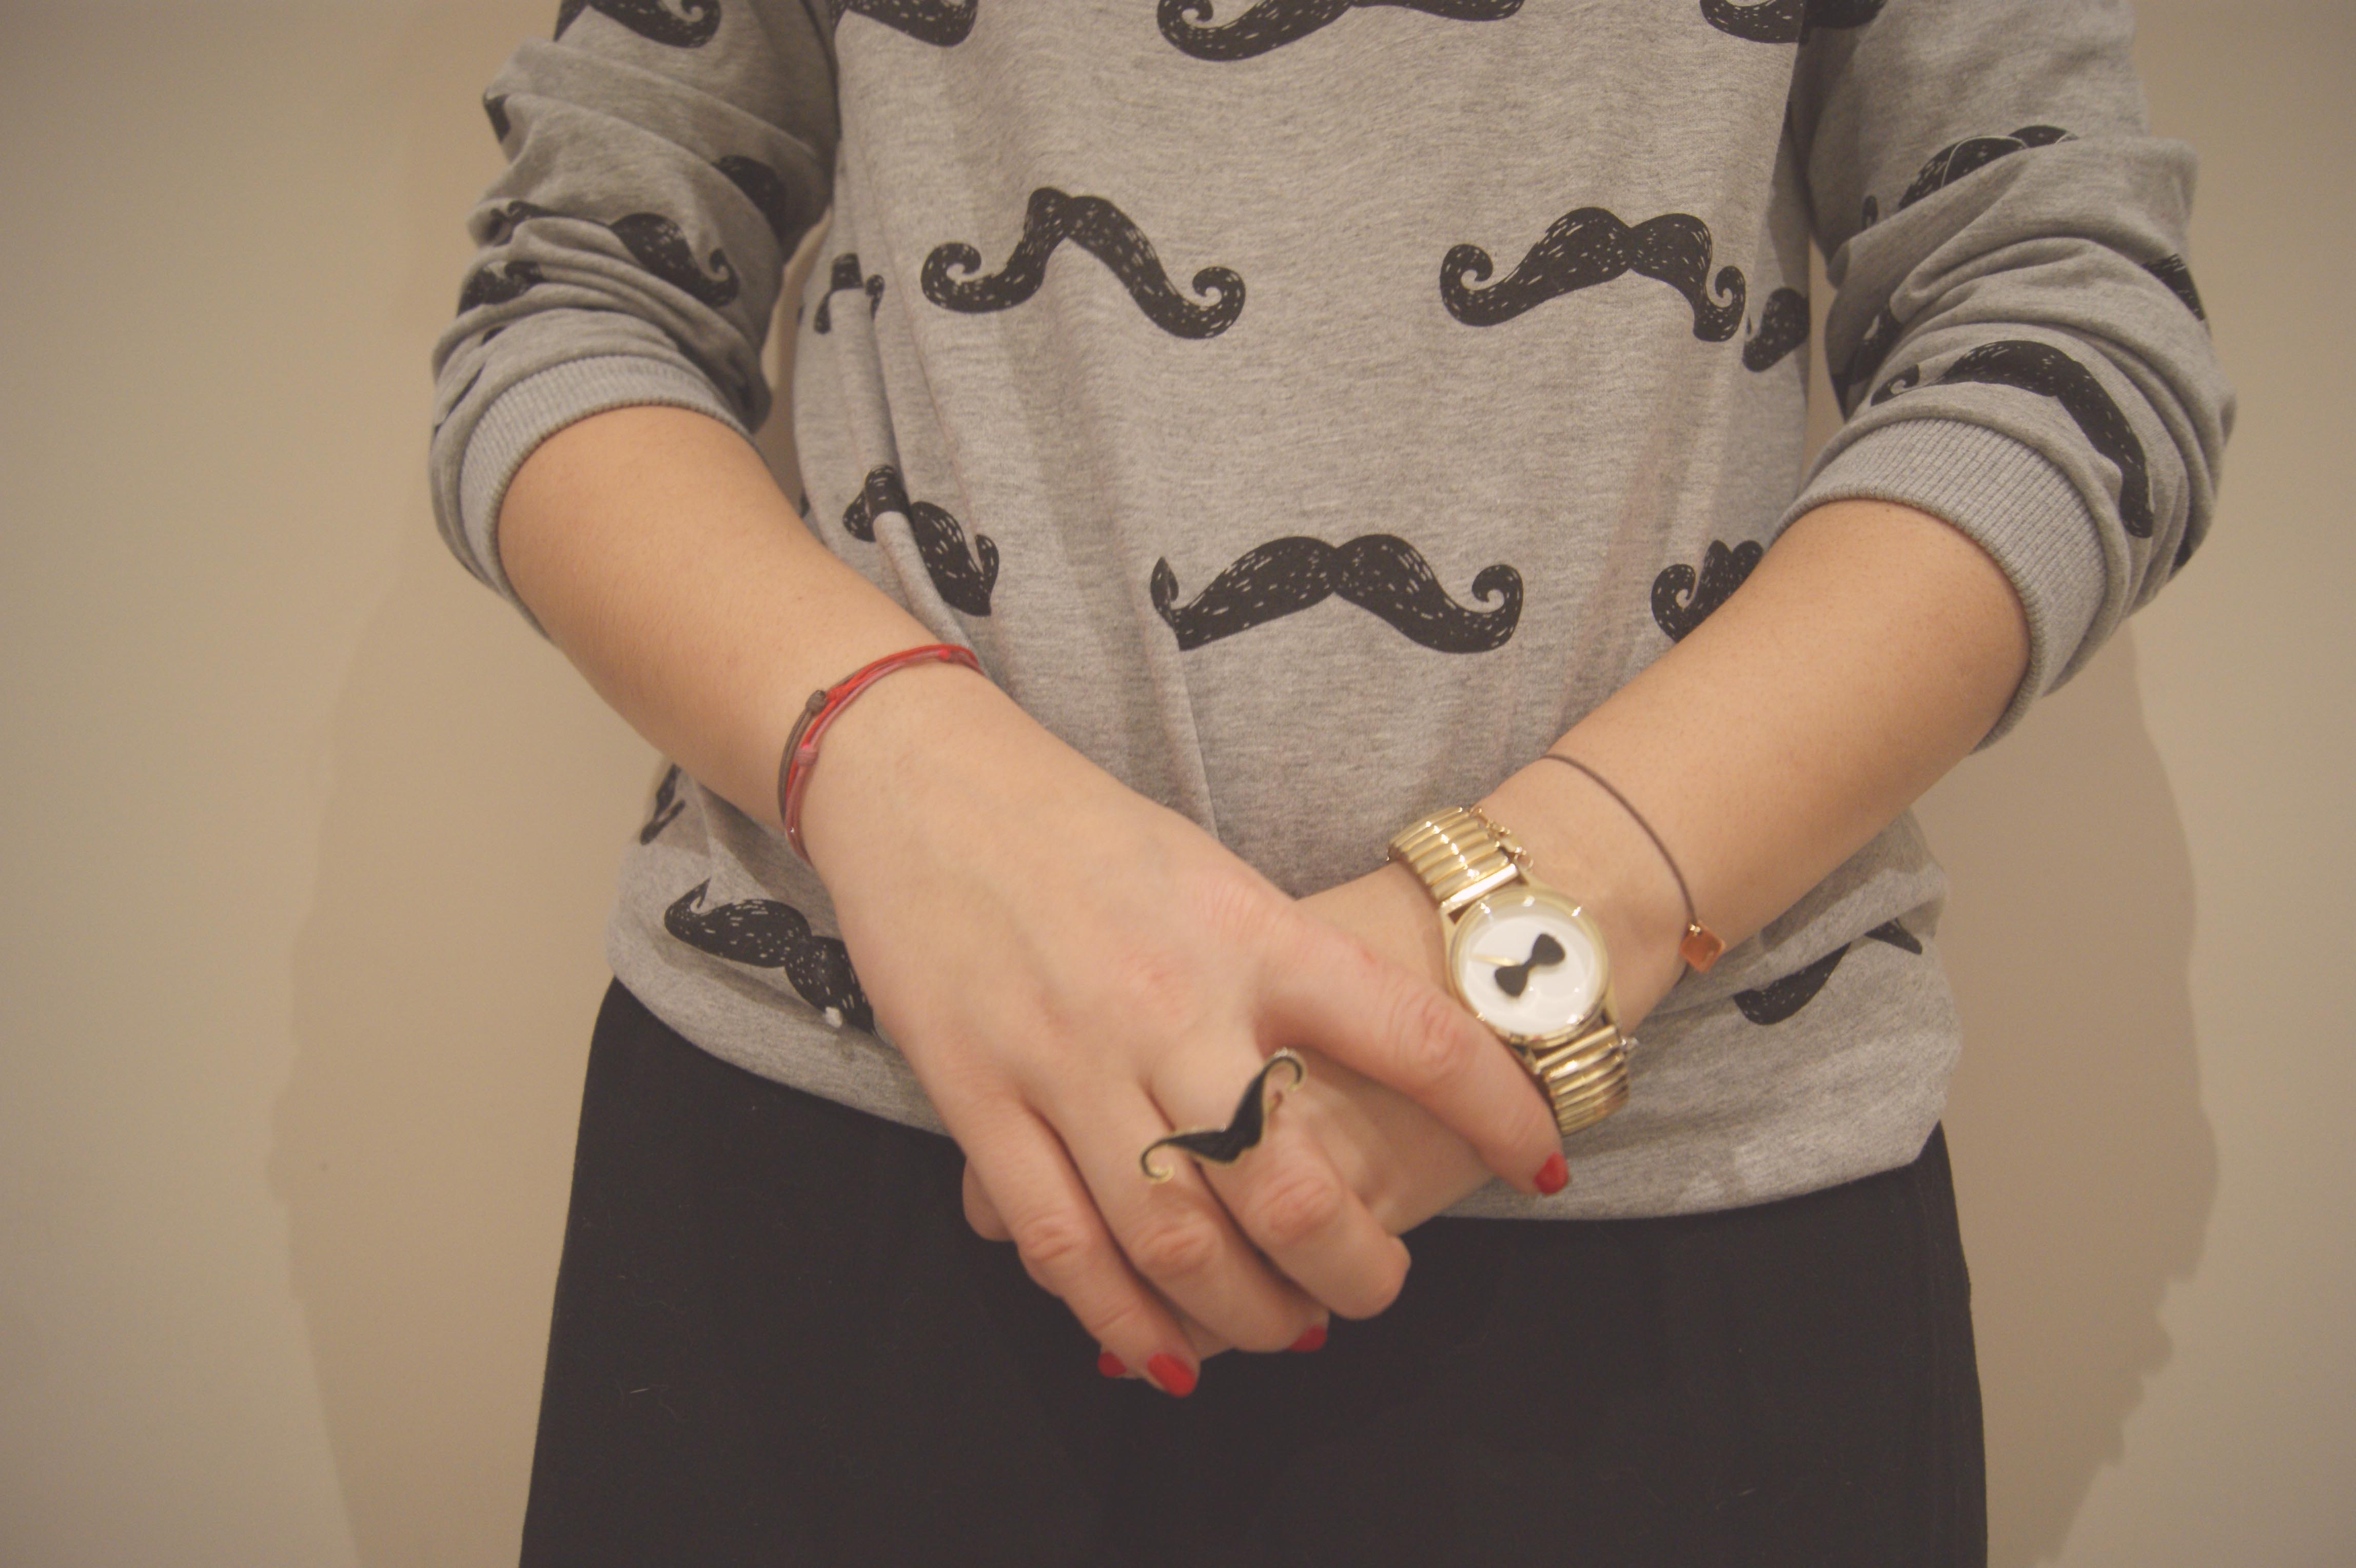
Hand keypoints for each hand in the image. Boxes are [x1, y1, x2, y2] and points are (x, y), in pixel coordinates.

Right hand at [965, 846, 1687, 1365]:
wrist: (926, 784)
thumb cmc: (1084, 832)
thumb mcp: (1213, 876)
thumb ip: (1284, 974)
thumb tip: (1364, 1076)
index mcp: (1249, 933)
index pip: (1414, 1033)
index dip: (1498, 1110)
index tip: (1545, 1163)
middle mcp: (1168, 1003)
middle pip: (1290, 1188)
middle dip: (1355, 1270)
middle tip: (1376, 1288)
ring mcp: (1067, 1060)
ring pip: (1177, 1241)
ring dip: (1248, 1315)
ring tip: (1287, 1331)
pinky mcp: (977, 1102)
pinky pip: (1061, 1245)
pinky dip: (1119, 1323)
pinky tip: (1165, 1359)